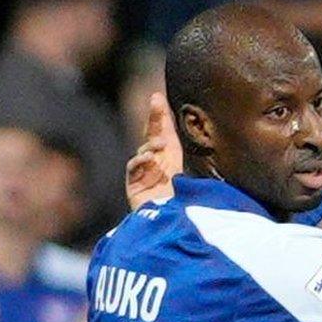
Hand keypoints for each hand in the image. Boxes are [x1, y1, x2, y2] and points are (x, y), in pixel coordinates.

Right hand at [126, 92, 181, 211]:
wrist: (170, 225)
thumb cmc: (182, 202)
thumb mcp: (187, 174)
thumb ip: (183, 160)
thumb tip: (186, 141)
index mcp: (170, 158)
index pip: (164, 132)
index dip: (161, 115)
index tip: (157, 97)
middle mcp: (156, 162)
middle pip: (153, 134)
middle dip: (154, 117)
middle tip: (155, 101)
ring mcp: (143, 172)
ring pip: (144, 149)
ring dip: (151, 144)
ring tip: (159, 146)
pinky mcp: (134, 183)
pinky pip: (134, 167)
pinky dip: (141, 161)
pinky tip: (149, 160)